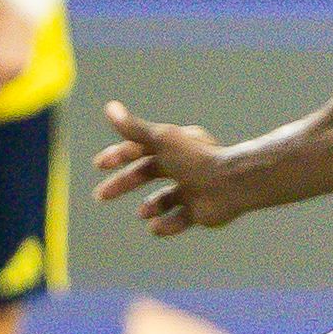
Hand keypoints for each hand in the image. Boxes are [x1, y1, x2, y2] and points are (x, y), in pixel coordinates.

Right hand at [96, 100, 241, 233]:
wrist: (233, 184)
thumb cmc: (196, 159)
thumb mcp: (160, 139)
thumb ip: (133, 128)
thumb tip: (109, 107)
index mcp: (174, 146)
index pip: (141, 148)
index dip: (118, 155)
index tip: (99, 165)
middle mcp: (184, 165)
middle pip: (147, 173)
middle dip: (123, 184)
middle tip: (101, 196)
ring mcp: (193, 189)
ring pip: (164, 199)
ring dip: (150, 206)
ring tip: (143, 212)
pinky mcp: (201, 212)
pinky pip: (179, 220)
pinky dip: (166, 225)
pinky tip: (156, 226)